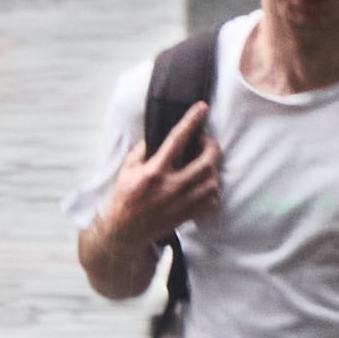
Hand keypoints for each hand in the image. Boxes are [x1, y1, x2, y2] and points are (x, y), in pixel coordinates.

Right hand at [96, 103, 222, 261]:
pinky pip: (213, 201)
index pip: (177, 140)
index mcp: (153, 172)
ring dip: (213, 168)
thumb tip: (162, 134)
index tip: (202, 107)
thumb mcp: (127, 168)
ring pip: (213, 181)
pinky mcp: (187, 215)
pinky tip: (204, 185)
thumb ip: (144, 149)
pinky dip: (213, 190)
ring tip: (204, 163)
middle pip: (206, 161)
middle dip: (211, 146)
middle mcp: (170, 187)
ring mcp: (181, 203)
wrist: (124, 230)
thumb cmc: (125, 195)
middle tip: (205, 143)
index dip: (192, 121)